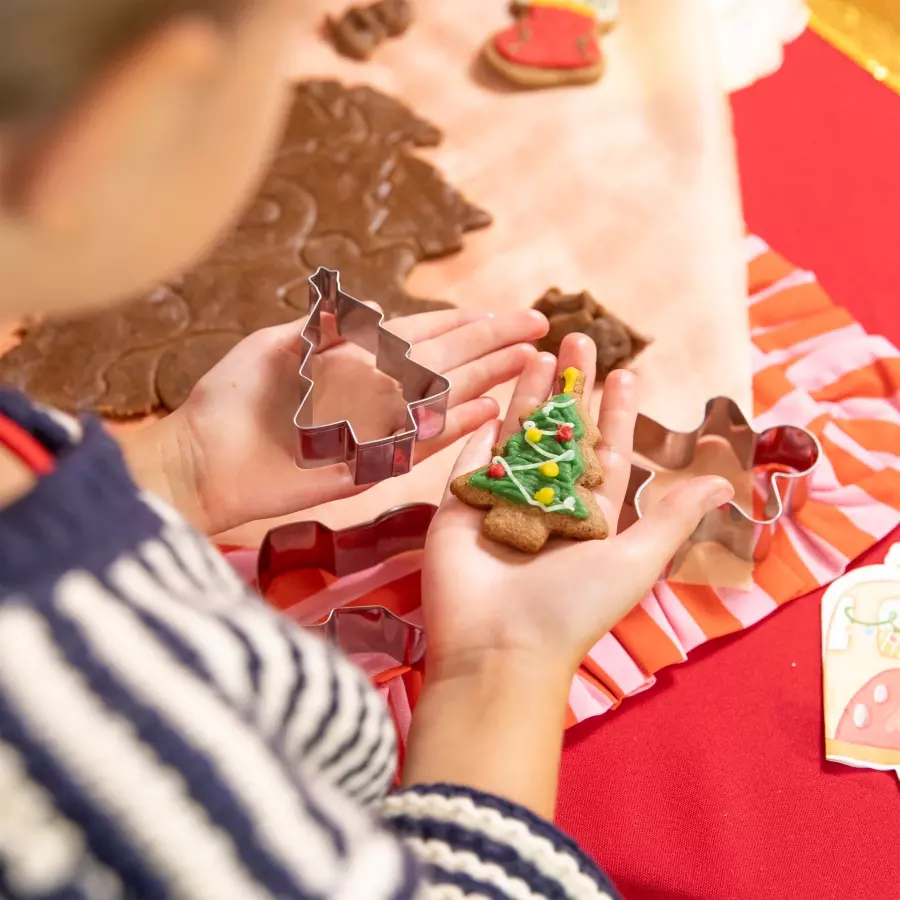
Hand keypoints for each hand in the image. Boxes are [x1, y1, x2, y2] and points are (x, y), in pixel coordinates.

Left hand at [122, 307, 546, 533]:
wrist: (203, 460)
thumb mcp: (278, 345)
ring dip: (487, 377)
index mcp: (355, 359)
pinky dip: (454, 426)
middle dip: (492, 343)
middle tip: (538, 328)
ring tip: (529, 361)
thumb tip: (382, 311)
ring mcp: (376, 428)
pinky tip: (490, 409)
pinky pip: (420, 443)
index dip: (464, 323)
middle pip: (445, 361)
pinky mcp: (370, 465)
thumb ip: (330, 327)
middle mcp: (375, 393)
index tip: (503, 314)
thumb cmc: (234, 397)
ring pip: (443, 397)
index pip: (421, 335)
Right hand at [421, 333, 734, 683]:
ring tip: (540, 349)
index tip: (625, 373)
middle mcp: (547, 503)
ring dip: (531, 392)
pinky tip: (493, 390)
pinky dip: (482, 424)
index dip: (616, 412)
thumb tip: (720, 481)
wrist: (498, 647)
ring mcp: (502, 501)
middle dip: (572, 386)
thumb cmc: (573, 608)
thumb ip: (671, 517)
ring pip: (518, 435)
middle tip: (579, 337)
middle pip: (561, 432)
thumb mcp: (634, 559)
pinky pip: (472, 456)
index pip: (606, 452)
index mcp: (589, 516)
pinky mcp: (460, 505)